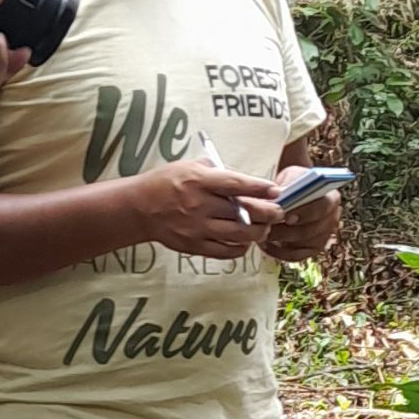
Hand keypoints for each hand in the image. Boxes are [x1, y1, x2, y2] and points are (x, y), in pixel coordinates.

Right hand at [138, 159, 283, 258]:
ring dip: (258, 232)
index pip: (236, 185)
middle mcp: (200, 205)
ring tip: (265, 228)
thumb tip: (246, 180)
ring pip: (239, 235)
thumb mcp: (190, 166)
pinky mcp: (194, 245)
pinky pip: (225, 251)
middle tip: (279, 213)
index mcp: (200, 182)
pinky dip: (240, 248)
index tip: (277, 191)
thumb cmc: (167, 182)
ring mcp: (197, 228)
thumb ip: (218, 171)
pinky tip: (245, 241)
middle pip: (243, 213)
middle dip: (268, 214)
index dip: (260, 189)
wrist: (139, 207)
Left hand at [259, 164, 341, 262]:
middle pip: (312, 230)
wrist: (293, 193)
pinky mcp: (312, 250)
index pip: (323, 207)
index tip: (285, 216)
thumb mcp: (291, 176)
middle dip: (287, 231)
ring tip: (262, 233)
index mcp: (332, 198)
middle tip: (266, 228)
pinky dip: (278, 252)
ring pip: (303, 244)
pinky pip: (295, 256)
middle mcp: (332, 219)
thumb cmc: (293, 183)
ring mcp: (323, 236)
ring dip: (280, 240)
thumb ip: (286, 185)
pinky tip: (265, 244)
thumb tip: (276, 194)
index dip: (305, 213)